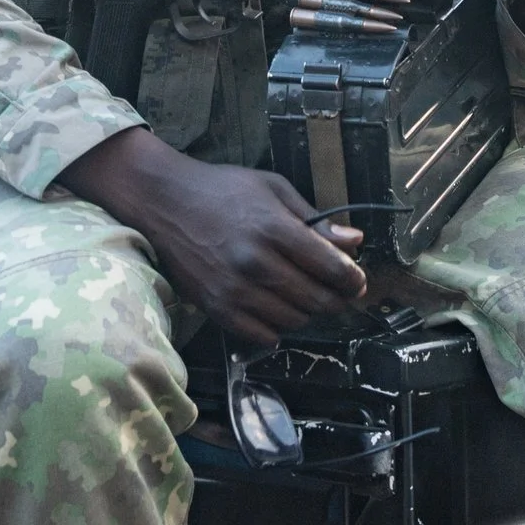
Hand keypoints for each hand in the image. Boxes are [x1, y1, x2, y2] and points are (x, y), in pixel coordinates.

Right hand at [60, 129, 366, 343]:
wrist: (166, 202)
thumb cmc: (224, 190)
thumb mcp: (274, 189)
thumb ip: (316, 220)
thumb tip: (355, 241)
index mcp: (274, 228)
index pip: (331, 268)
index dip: (353, 278)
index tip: (357, 279)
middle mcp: (256, 263)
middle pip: (317, 300)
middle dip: (337, 298)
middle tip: (339, 292)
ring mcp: (234, 289)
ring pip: (294, 320)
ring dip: (307, 312)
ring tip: (304, 295)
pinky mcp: (216, 308)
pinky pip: (262, 335)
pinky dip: (277, 328)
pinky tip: (276, 309)